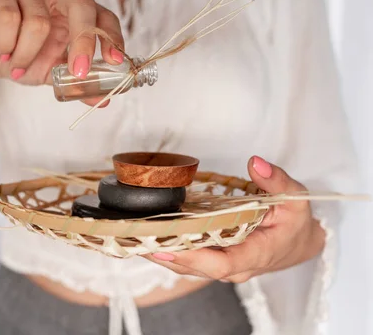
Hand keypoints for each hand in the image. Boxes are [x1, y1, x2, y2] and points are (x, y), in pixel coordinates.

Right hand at [0, 0, 124, 90]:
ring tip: (16, 67)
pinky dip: (6, 44)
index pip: (103, 14)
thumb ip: (78, 85)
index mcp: (76, 9)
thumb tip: (104, 100)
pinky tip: (2, 52)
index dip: (112, 36)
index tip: (115, 61)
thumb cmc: (23, 59)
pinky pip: (8, 17)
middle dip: (82, 41)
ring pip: (38, 22)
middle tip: (77, 72)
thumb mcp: (54, 76)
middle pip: (80, 5)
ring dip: (26, 56)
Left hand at [145, 156, 325, 282]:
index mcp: (256, 254)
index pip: (220, 264)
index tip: (162, 245)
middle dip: (164, 253)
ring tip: (132, 237)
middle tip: (134, 236)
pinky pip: (190, 260)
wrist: (299, 242)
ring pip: (188, 267)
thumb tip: (255, 163)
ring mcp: (224, 268)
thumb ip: (276, 180)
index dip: (190, 257)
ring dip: (161, 253)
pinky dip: (169, 250)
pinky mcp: (216, 262)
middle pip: (195, 267)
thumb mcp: (295, 197)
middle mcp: (236, 268)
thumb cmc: (295, 221)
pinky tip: (147, 236)